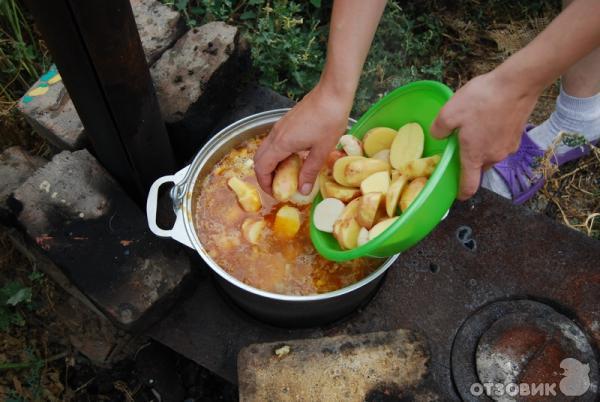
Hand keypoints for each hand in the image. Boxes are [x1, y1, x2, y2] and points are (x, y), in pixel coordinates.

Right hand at [254, 82, 352, 194]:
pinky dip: (277, 155)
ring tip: (286, 176)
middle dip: (264, 176)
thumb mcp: (322, 150)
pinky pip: (274, 142)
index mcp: (281, 143)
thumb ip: (310, 172)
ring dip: (270, 165)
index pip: (262, 168)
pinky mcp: (286, 123)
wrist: (332, 93)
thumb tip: (303, 191)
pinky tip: (293, 159)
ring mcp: (280, 127)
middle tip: (278, 188)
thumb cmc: (329, 120)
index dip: (265, 183)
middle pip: (259, 159)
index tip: (275, 194)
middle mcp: (276, 135)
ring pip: (265, 150)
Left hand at [430, 69, 541, 199]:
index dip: (461, 193)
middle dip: (468, 160)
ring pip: (489, 154)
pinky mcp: (517, 136)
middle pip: (478, 168)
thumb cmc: (482, 100)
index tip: (456, 193)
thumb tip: (438, 136)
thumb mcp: (449, 112)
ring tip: (473, 126)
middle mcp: (494, 157)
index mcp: (475, 157)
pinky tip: (487, 119)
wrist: (518, 84)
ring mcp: (508, 147)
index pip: (469, 186)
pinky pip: (499, 143)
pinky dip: (491, 137)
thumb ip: (439, 129)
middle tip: (458, 144)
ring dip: (480, 147)